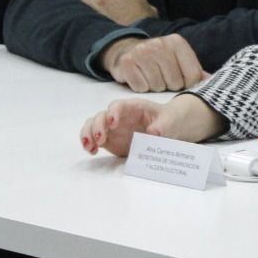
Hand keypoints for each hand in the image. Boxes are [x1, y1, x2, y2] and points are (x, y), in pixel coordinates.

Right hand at [79, 95, 224, 156]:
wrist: (168, 128)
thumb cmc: (168, 120)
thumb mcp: (170, 121)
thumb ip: (162, 126)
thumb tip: (154, 134)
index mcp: (133, 107)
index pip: (118, 105)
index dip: (113, 112)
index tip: (113, 123)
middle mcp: (119, 115)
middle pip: (102, 115)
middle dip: (97, 126)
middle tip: (100, 139)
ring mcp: (112, 127)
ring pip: (93, 125)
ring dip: (88, 134)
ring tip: (90, 147)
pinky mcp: (110, 139)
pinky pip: (94, 139)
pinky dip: (89, 143)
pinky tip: (91, 151)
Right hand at [100, 34, 206, 92]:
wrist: (127, 49)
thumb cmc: (159, 59)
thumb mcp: (178, 59)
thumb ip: (196, 71)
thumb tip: (213, 83)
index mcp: (177, 42)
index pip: (192, 76)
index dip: (187, 84)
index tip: (180, 80)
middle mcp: (160, 44)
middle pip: (175, 83)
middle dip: (169, 86)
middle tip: (162, 78)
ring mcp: (143, 52)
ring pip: (158, 87)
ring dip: (155, 87)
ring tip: (151, 77)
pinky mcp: (127, 62)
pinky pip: (141, 88)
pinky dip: (141, 88)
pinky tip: (140, 78)